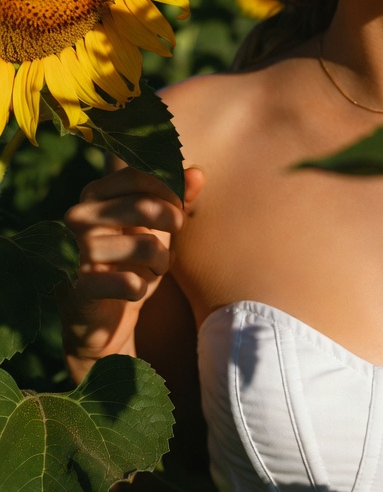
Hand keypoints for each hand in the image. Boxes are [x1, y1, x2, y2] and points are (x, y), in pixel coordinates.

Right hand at [57, 166, 203, 365]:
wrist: (104, 317)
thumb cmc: (132, 263)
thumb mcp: (157, 228)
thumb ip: (177, 198)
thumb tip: (198, 174)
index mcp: (95, 195)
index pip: (138, 175)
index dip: (170, 189)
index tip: (182, 207)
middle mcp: (78, 217)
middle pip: (144, 206)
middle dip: (172, 223)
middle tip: (173, 238)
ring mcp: (76, 252)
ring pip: (145, 246)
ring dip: (161, 262)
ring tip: (154, 270)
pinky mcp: (78, 287)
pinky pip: (130, 283)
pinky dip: (141, 289)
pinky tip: (133, 292)